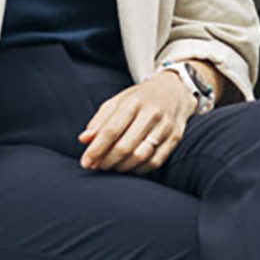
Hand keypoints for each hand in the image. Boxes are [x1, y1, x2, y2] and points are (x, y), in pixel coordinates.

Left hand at [80, 70, 195, 174]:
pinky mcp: (175, 137)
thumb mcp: (119, 101)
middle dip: (107, 161)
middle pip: (125, 146)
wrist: (175, 89)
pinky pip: (155, 161)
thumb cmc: (141, 98)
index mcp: (134, 102)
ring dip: (122, 167)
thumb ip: (100, 120)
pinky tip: (130, 167)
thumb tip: (83, 140)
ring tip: (113, 166)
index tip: (85, 162)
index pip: (111, 130)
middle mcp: (152, 113)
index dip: (96, 149)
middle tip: (98, 166)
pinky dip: (139, 169)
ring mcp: (166, 126)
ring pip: (140, 156)